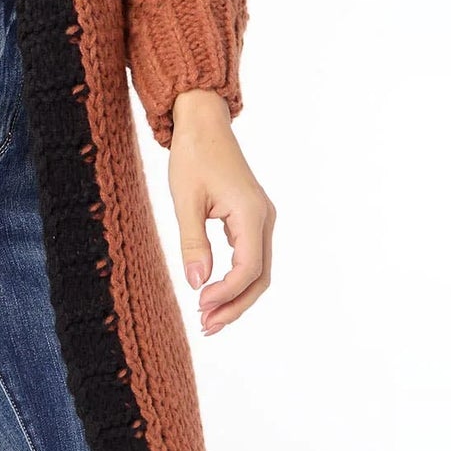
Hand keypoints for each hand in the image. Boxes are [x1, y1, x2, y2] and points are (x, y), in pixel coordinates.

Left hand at [168, 88, 274, 335]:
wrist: (203, 124)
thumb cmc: (192, 156)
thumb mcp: (185, 200)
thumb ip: (193, 242)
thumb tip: (197, 284)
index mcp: (251, 213)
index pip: (248, 268)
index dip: (227, 293)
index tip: (199, 304)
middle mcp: (264, 218)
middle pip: (259, 277)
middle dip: (234, 305)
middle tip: (205, 326)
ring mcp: (261, 219)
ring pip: (257, 271)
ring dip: (236, 297)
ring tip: (207, 318)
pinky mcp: (252, 219)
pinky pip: (251, 257)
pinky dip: (235, 279)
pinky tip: (213, 293)